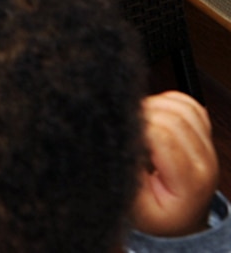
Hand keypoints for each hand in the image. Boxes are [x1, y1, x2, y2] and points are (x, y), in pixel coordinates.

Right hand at [132, 91, 217, 237]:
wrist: (178, 220)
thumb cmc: (155, 214)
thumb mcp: (131, 205)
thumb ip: (124, 172)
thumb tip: (116, 137)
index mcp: (190, 182)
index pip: (161, 135)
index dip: (134, 128)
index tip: (119, 136)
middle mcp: (205, 161)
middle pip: (172, 116)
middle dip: (142, 115)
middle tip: (125, 129)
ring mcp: (208, 147)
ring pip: (182, 106)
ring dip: (154, 107)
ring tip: (138, 124)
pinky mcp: (204, 134)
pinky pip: (188, 103)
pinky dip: (166, 102)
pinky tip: (152, 118)